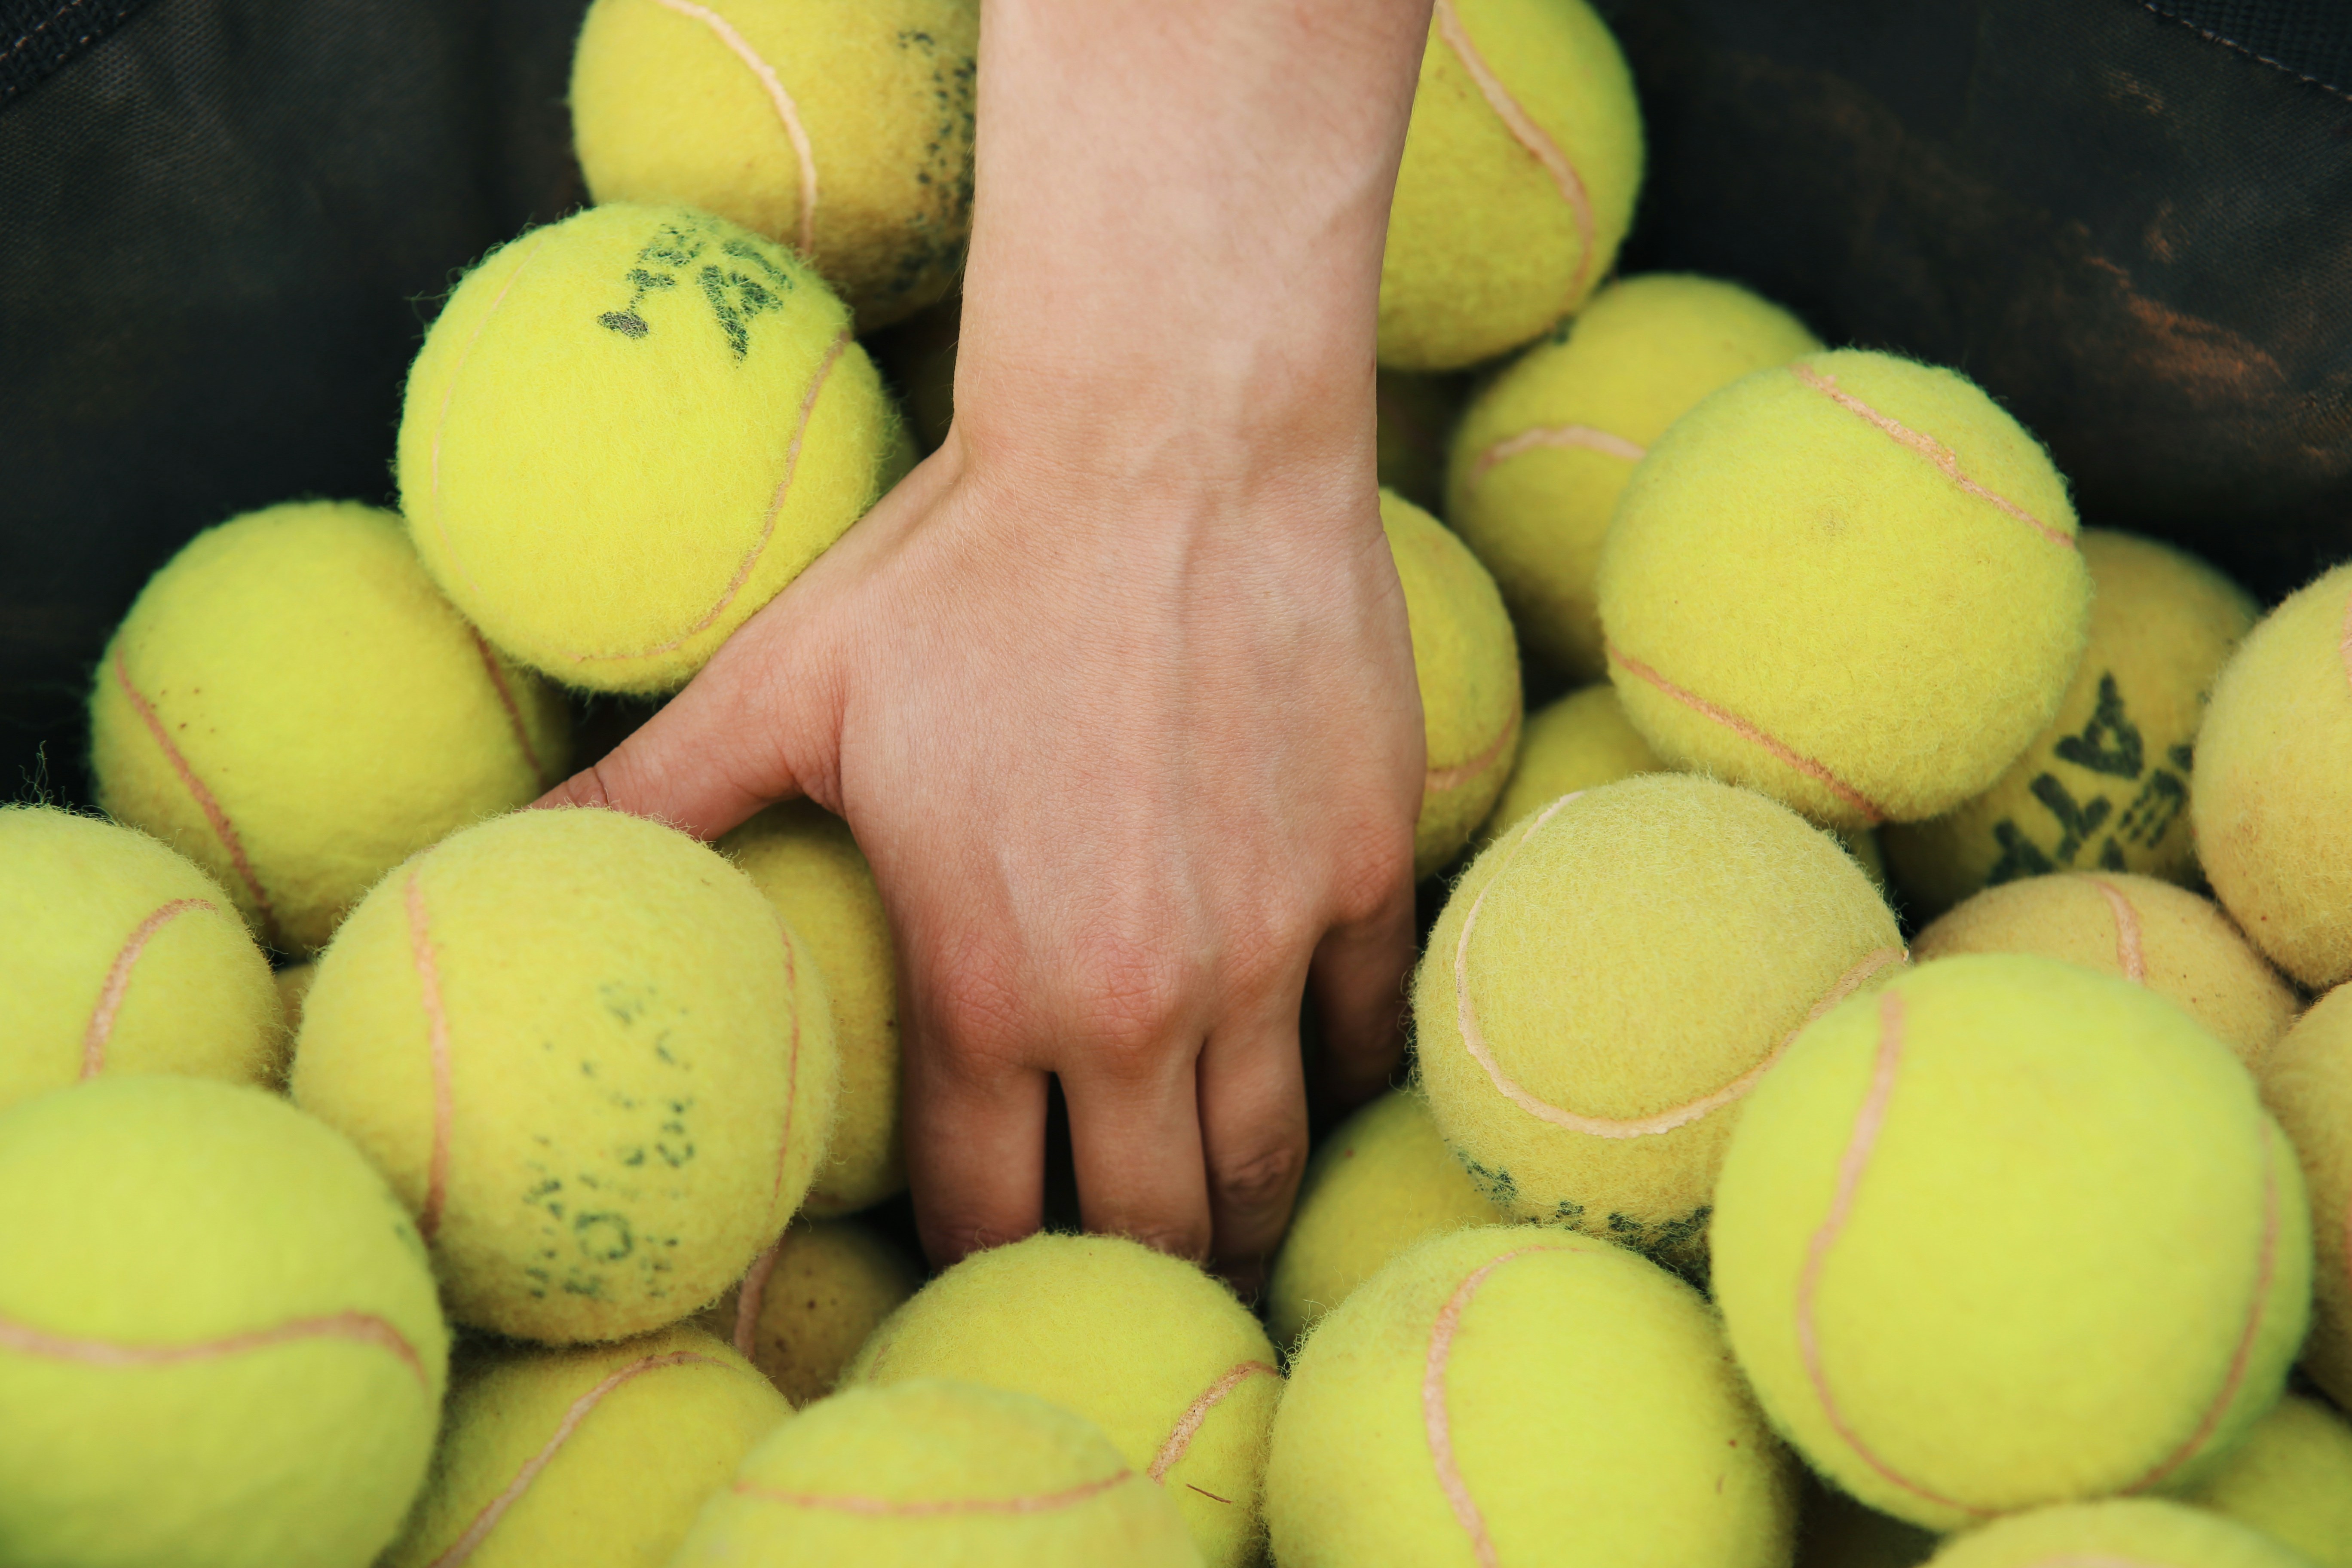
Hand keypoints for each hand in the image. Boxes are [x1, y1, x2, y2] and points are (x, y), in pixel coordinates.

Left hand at [540, 0, 1433, 1287]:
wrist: (1169, 439)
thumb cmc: (965, 559)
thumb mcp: (782, 682)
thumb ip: (650, 797)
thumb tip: (491, 851)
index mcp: (985, 982)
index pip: (987, 1213)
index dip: (976, 1252)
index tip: (980, 1245)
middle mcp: (1135, 1001)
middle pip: (1146, 1225)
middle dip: (1117, 1257)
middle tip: (1104, 1244)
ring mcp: (1268, 945)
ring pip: (1265, 1158)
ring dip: (1233, 1199)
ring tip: (1210, 1194)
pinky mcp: (1364, 873)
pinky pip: (1364, 1032)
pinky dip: (1333, 1064)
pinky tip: (1299, 1052)